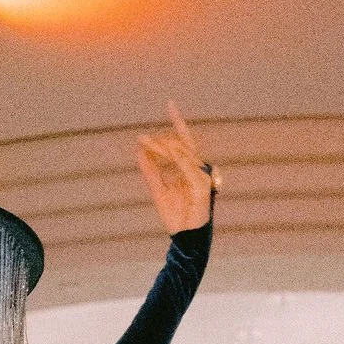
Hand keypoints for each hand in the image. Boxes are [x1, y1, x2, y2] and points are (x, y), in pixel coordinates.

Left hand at [136, 103, 217, 234]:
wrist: (185, 239)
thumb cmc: (175, 217)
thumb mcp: (158, 191)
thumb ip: (150, 172)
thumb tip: (139, 152)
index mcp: (188, 168)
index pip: (182, 140)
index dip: (177, 122)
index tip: (169, 103)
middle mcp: (196, 169)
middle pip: (179, 145)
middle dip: (160, 140)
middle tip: (140, 138)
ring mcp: (202, 176)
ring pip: (182, 153)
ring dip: (162, 147)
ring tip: (144, 142)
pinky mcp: (203, 187)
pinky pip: (188, 167)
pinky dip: (176, 158)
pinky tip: (164, 151)